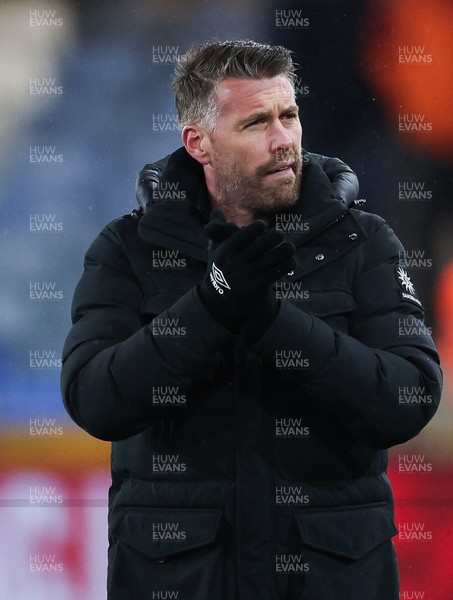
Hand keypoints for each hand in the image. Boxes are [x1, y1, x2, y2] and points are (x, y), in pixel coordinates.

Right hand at [199, 212, 294, 329]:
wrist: (220, 302)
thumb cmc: (221, 270)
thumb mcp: (215, 252)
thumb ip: (217, 230)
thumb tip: (215, 210)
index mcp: (224, 252)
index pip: (244, 235)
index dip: (256, 228)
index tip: (263, 225)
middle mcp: (234, 264)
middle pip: (262, 245)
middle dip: (275, 237)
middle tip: (280, 234)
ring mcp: (246, 277)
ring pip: (273, 258)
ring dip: (285, 250)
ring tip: (289, 247)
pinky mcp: (256, 288)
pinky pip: (276, 272)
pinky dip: (286, 265)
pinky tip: (290, 261)